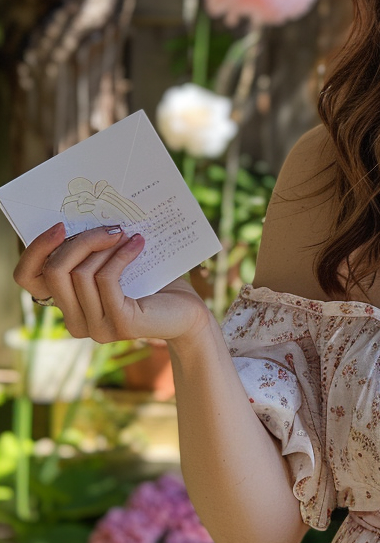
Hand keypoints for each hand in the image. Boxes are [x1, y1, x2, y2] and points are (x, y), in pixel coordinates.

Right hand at [13, 222, 211, 344]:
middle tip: (110, 226)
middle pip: (54, 271)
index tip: (59, 225)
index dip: (36, 250)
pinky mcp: (119, 324)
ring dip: (103, 246)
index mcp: (67, 304)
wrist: (189, 312)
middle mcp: (75, 321)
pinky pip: (106, 280)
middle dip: (80, 241)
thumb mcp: (116, 263)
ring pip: (79, 274)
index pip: (28, 279)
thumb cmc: (154, 284)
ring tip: (127, 234)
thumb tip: (85, 215)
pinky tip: (138, 244)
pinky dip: (121, 256)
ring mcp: (96, 327)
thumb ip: (95, 251)